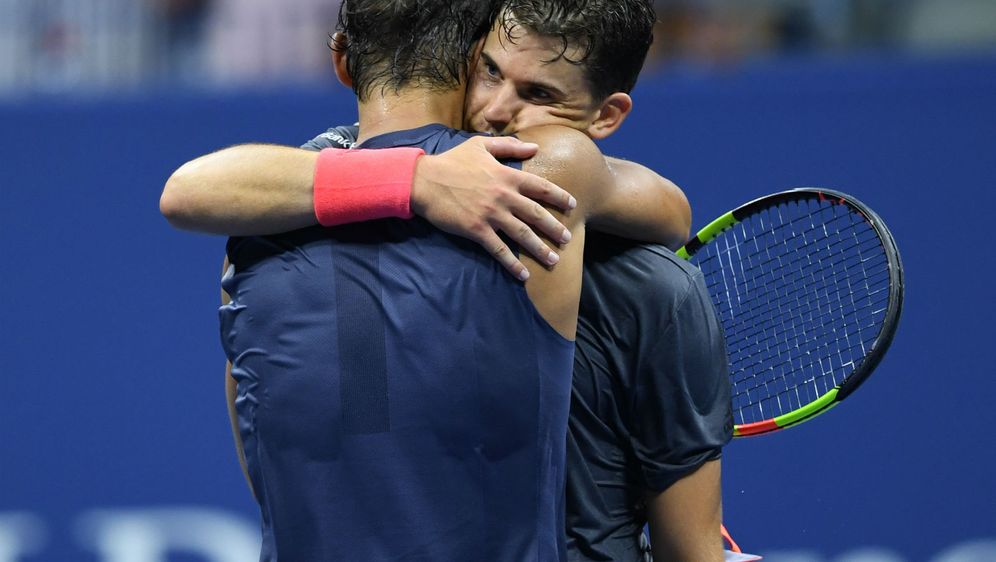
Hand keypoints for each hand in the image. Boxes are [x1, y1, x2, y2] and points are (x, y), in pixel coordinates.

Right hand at [410, 136, 575, 280]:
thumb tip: (534, 147)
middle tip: (567, 239)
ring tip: (553, 260)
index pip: (541, 187)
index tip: (572, 205)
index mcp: (507, 176)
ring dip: (540, 248)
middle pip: (537, 214)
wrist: (424, 181)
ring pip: (523, 234)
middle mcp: (504, 196)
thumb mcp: (481, 146)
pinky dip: (513, 264)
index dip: (559, 196)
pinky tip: (524, 275)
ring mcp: (491, 214)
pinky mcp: (477, 230)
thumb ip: (509, 146)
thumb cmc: (452, 162)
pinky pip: (499, 250)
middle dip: (555, 228)